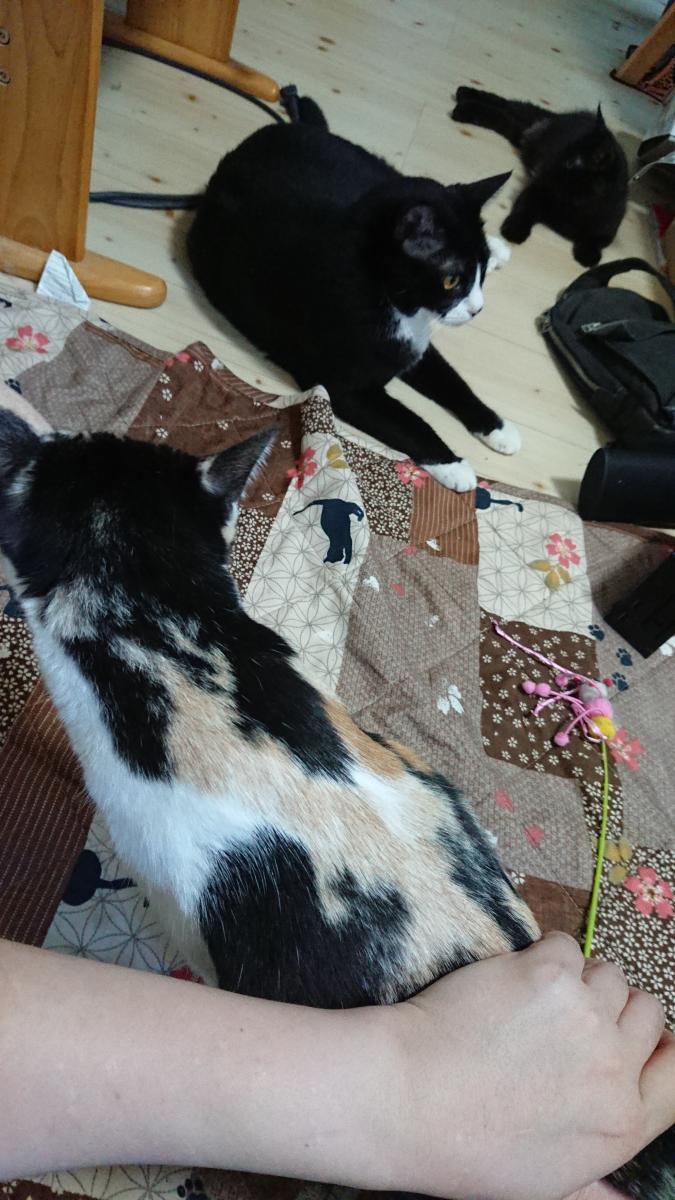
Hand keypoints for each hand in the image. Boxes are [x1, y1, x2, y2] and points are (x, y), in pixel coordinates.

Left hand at [382, 932, 673, 1199]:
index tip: (634, 1038)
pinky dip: (545, 956)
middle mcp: (614, 1067)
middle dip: (613, 1009)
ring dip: (580, 979)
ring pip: (609, 973)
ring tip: (535, 1000)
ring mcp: (584, 1015)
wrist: (407, 1100)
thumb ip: (599, 1172)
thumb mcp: (550, 1182)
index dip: (658, 1046)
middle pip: (647, 1011)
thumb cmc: (469, 1147)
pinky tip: (513, 980)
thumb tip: (628, 1183)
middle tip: (568, 1017)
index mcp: (623, 1124)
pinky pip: (566, 945)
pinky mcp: (547, 974)